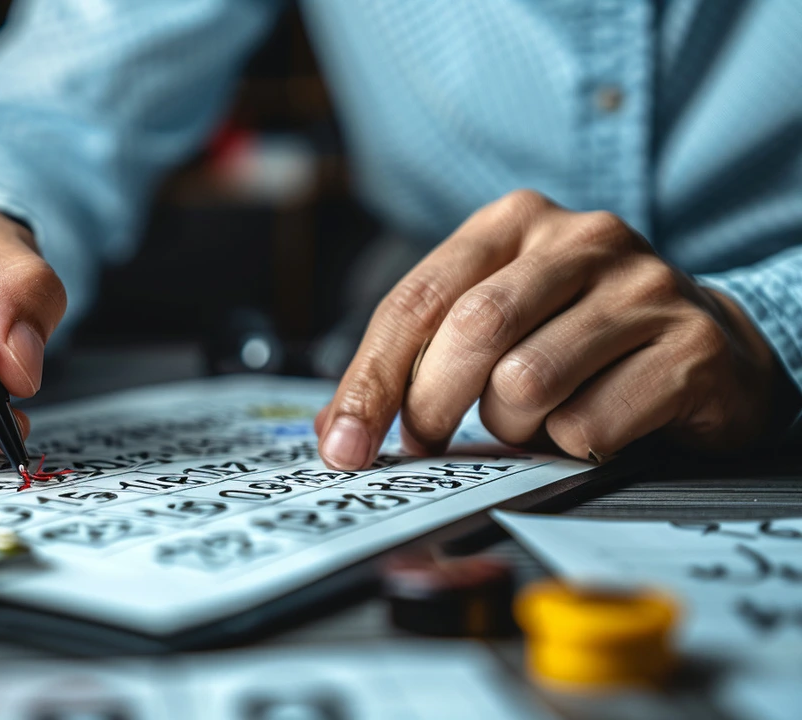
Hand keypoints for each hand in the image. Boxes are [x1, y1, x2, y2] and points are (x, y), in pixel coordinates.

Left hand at [316, 190, 784, 468]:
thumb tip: (338, 428)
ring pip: (527, 383)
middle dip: (431, 407)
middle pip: (472, 332)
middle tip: (430, 442)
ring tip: (533, 421)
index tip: (344, 445)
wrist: (708, 343)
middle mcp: (582, 238)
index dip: (370, 381)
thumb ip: (417, 357)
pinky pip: (589, 424)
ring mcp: (643, 286)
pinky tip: (590, 426)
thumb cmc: (578, 335)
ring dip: (512, 427)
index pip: (417, 300)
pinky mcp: (690, 345)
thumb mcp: (496, 319)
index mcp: (513, 221)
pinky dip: (570, 446)